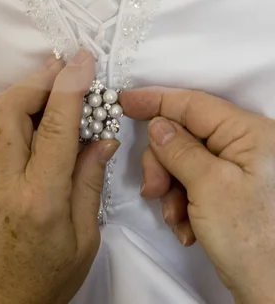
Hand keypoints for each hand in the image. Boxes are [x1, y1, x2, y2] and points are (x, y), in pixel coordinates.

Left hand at [0, 50, 118, 303]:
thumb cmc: (47, 276)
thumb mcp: (85, 236)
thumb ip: (90, 179)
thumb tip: (102, 135)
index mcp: (41, 197)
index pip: (55, 126)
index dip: (70, 85)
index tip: (84, 60)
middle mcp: (6, 179)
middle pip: (12, 107)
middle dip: (41, 77)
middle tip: (68, 66)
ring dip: (25, 87)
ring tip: (54, 79)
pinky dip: (11, 103)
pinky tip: (34, 105)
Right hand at [121, 88, 274, 303]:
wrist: (272, 294)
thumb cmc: (254, 241)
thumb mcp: (208, 187)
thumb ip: (179, 149)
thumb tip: (158, 125)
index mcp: (249, 133)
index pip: (193, 104)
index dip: (156, 100)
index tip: (125, 101)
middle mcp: (246, 146)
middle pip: (184, 135)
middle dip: (163, 163)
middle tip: (154, 189)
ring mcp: (238, 170)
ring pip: (184, 161)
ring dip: (171, 189)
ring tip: (177, 218)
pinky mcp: (231, 191)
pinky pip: (193, 182)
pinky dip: (182, 203)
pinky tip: (188, 228)